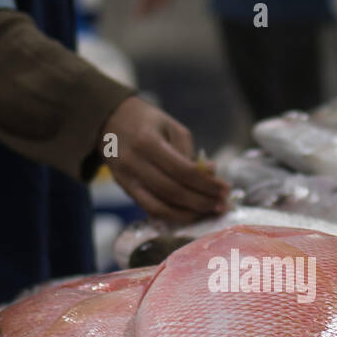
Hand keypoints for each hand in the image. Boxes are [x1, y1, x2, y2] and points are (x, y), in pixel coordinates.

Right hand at [101, 96, 229, 223]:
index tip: (226, 188)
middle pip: (174, 191)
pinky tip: (189, 214)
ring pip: (161, 206)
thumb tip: (210, 174)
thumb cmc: (146, 121)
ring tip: (209, 211)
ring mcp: (127, 179)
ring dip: (189, 213)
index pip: (183, 171)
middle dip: (202, 201)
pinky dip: (172, 215)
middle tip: (222, 204)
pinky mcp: (125, 189)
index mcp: (148, 142)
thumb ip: (189, 151)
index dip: (207, 184)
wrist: (110, 121)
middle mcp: (135, 163)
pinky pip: (150, 209)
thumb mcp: (170, 126)